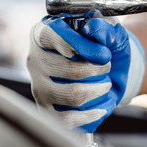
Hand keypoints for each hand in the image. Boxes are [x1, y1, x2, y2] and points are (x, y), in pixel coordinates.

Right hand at [27, 12, 144, 131]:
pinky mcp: (45, 109)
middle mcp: (36, 59)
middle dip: (98, 70)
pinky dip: (90, 115)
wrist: (110, 70)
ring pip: (72, 95)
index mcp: (45, 33)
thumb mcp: (109, 30)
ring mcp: (38, 86)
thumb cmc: (104, 46)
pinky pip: (66, 119)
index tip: (104, 54)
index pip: (55, 36)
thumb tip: (91, 30)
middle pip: (69, 69)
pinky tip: (102, 107)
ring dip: (98, 91)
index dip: (82, 46)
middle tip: (108, 67)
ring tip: (106, 85)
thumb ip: (103, 27)